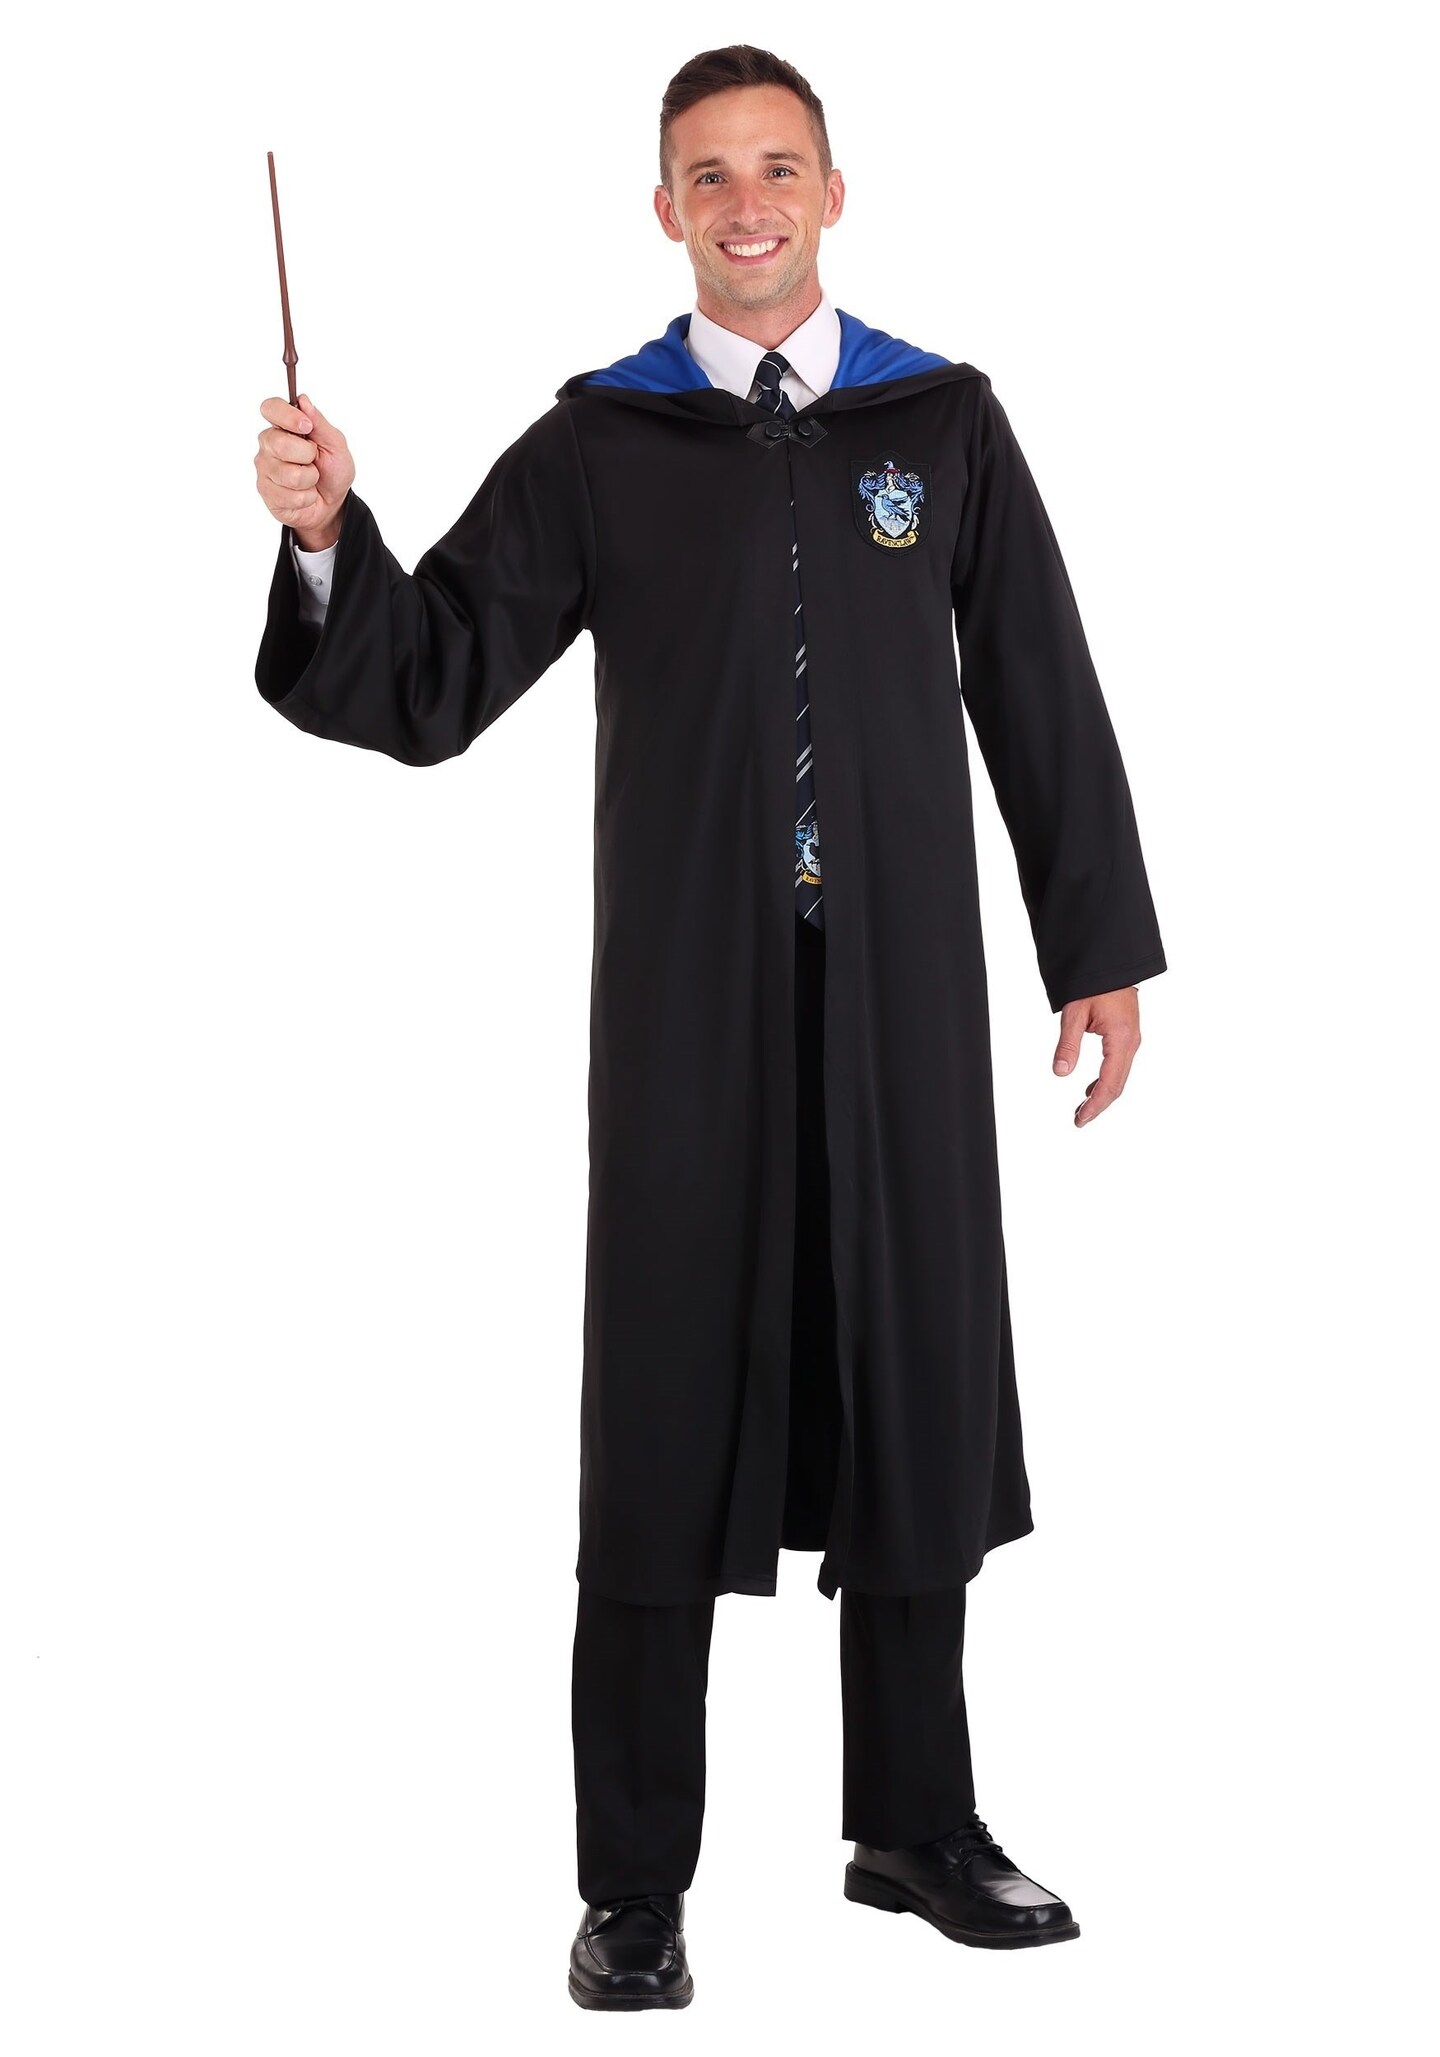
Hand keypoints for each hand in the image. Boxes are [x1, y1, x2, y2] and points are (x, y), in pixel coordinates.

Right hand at [254, 391, 354, 549]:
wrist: (333, 503)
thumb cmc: (332, 471)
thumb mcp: (335, 445)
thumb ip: (320, 423)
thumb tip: (303, 400)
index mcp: (283, 426)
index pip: (270, 408)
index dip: (286, 415)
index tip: (306, 426)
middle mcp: (268, 444)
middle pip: (280, 444)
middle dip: (307, 456)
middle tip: (313, 460)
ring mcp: (265, 468)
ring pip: (290, 475)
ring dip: (310, 480)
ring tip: (311, 480)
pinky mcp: (266, 492)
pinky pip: (291, 496)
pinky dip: (307, 498)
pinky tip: (305, 495)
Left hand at [1052, 987, 1141, 1127]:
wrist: (1111, 963)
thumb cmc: (1094, 983)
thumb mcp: (1075, 1013)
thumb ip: (1068, 1044)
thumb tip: (1060, 1073)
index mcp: (1121, 1038)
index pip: (1110, 1082)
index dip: (1095, 1105)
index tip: (1080, 1119)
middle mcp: (1131, 1042)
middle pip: (1117, 1085)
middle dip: (1098, 1105)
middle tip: (1078, 1120)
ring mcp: (1131, 1040)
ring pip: (1119, 1077)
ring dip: (1101, 1095)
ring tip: (1081, 1109)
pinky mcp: (1126, 1036)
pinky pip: (1118, 1066)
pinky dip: (1105, 1081)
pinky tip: (1090, 1089)